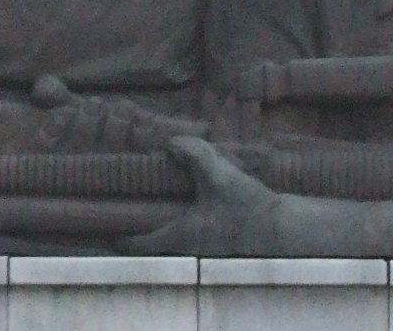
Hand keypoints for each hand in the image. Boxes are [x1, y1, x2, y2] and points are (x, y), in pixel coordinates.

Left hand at [135, 135, 323, 255]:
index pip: (136, 244)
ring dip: (168, 224)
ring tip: (166, 201)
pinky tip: (199, 204)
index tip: (108, 225)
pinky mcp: (224, 244)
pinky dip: (190, 222)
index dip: (119, 236)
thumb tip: (170, 143)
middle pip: (154, 242)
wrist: (284, 229)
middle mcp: (187, 248)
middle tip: (137, 205)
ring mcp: (206, 249)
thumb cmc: (247, 208)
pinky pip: (196, 235)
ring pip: (176, 239)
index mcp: (176, 236)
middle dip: (144, 226)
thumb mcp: (219, 176)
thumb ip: (194, 155)